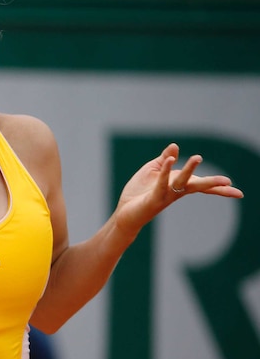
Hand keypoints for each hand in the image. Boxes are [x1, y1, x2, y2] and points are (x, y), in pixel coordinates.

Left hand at [114, 143, 243, 235]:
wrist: (125, 212)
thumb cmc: (140, 192)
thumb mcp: (153, 171)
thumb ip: (164, 158)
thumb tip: (175, 146)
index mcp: (178, 184)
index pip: (200, 183)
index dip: (216, 185)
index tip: (233, 186)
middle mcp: (175, 191)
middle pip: (197, 186)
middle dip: (212, 184)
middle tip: (229, 182)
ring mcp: (165, 196)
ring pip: (180, 183)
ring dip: (188, 170)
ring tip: (197, 158)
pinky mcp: (153, 198)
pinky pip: (160, 183)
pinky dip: (164, 172)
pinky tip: (168, 161)